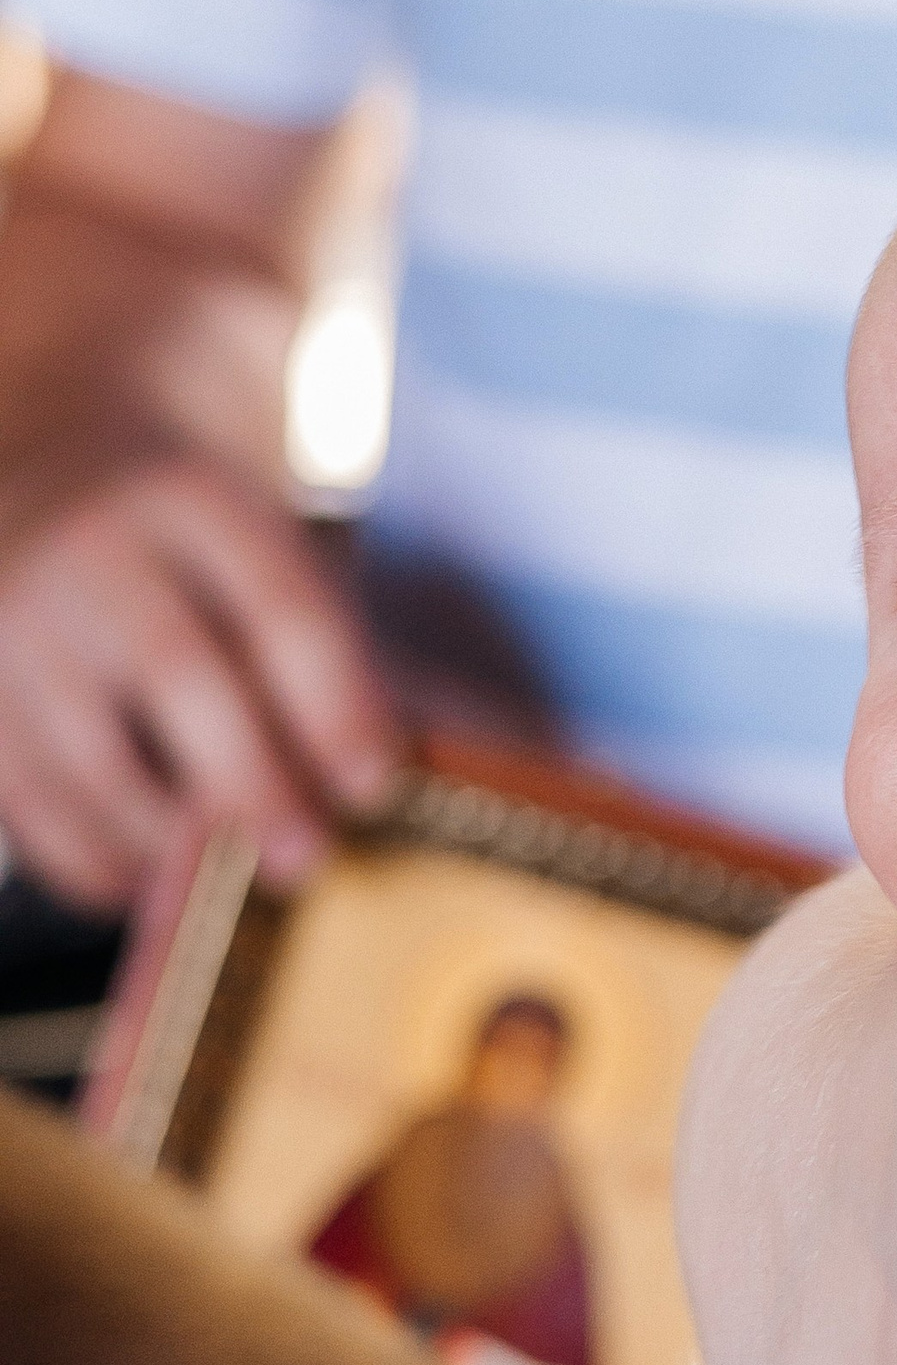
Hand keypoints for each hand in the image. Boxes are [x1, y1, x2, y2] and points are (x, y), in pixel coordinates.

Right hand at [0, 452, 396, 905]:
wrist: (36, 480)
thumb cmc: (185, 543)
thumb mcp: (258, 544)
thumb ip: (320, 645)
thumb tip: (390, 771)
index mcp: (195, 504)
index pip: (279, 607)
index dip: (333, 706)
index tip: (371, 786)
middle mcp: (94, 552)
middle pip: (176, 673)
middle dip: (250, 781)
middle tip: (304, 858)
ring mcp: (15, 621)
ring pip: (89, 753)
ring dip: (167, 837)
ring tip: (226, 883)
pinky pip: (27, 799)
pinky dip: (91, 858)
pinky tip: (146, 884)